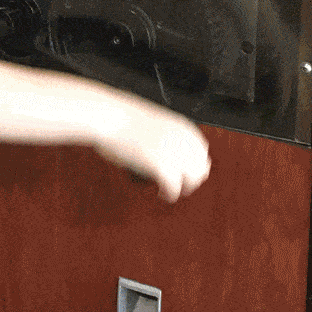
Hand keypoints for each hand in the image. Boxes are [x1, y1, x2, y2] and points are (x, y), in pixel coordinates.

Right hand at [95, 97, 210, 202]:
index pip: (202, 152)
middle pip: (200, 169)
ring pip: (192, 181)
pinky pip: (174, 189)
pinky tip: (161, 194)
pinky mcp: (163, 167)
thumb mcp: (155, 124)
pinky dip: (168, 194)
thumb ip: (167, 137)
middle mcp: (185, 141)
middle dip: (189, 178)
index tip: (183, 171)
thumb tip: (166, 153)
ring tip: (168, 190)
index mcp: (184, 128)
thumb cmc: (123, 119)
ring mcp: (175, 154)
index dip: (192, 164)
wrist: (110, 116)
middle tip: (175, 183)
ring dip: (182, 188)